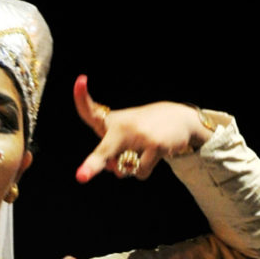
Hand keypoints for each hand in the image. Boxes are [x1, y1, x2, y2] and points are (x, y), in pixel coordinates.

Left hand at [72, 78, 208, 182]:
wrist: (178, 118)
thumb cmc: (142, 130)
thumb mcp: (122, 136)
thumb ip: (111, 155)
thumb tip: (117, 171)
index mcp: (110, 121)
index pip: (90, 110)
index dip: (81, 96)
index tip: (81, 80)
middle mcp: (122, 126)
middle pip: (103, 151)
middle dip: (93, 164)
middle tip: (81, 177)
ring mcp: (139, 136)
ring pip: (125, 169)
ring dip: (130, 168)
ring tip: (142, 150)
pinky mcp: (155, 145)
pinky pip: (141, 172)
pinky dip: (144, 170)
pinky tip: (154, 155)